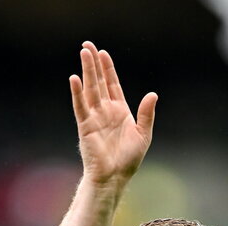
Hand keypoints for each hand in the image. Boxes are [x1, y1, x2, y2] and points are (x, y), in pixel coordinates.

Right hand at [70, 41, 157, 187]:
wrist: (114, 177)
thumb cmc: (128, 160)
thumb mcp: (143, 135)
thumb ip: (147, 114)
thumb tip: (153, 94)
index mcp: (119, 111)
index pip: (112, 84)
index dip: (107, 69)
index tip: (103, 53)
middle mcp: (105, 111)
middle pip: (98, 82)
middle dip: (93, 64)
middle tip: (87, 45)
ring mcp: (94, 117)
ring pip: (89, 89)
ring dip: (86, 71)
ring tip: (83, 53)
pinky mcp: (85, 126)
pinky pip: (80, 106)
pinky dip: (77, 93)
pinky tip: (75, 79)